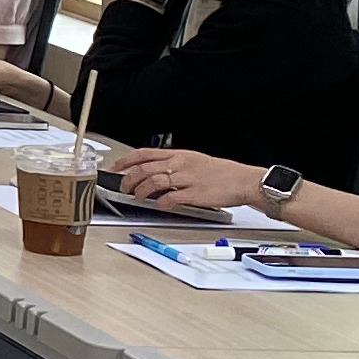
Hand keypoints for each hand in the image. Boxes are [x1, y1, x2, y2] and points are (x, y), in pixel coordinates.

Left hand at [114, 147, 266, 211]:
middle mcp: (180, 164)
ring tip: (137, 197)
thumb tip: (153, 171)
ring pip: (154, 181)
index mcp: (179, 154)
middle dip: (128, 179)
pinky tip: (159, 205)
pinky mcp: (195, 194)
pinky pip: (171, 197)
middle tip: (124, 187)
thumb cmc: (222, 173)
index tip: (114, 168)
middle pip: (144, 168)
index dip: (125, 161)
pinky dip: (160, 202)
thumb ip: (174, 164)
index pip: (144, 154)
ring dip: (141, 190)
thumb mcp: (194, 161)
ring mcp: (187, 178)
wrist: (245, 180)